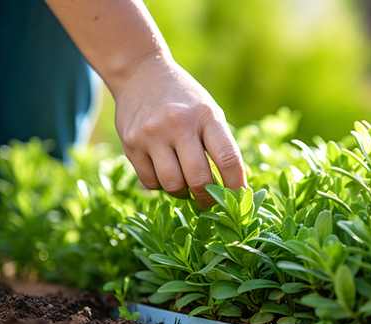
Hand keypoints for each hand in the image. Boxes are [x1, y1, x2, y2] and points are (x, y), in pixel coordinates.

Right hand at [113, 57, 246, 208]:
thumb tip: (232, 190)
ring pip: (173, 185)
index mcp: (206, 116)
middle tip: (210, 202)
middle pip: (199, 179)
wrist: (141, 74)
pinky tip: (165, 172)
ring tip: (186, 185)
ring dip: (183, 193)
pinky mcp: (131, 144)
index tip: (239, 198)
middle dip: (208, 199)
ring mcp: (152, 134)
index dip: (235, 185)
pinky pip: (151, 182)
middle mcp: (178, 124)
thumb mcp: (209, 112)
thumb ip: (220, 145)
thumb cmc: (185, 100)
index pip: (228, 159)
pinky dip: (161, 186)